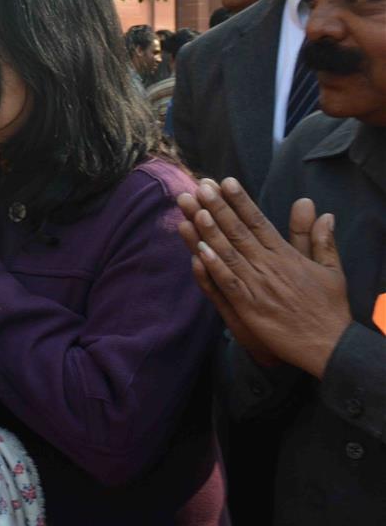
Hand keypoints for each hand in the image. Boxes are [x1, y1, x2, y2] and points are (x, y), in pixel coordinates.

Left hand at [177, 178, 350, 377]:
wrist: (330, 344)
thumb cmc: (329, 307)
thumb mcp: (330, 269)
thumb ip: (320, 241)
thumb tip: (324, 214)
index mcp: (286, 255)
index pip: (258, 221)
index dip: (240, 201)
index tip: (224, 181)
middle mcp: (270, 266)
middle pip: (238, 232)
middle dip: (217, 208)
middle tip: (198, 187)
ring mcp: (258, 286)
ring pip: (229, 254)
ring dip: (209, 232)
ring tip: (194, 209)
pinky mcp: (250, 308)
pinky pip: (229, 284)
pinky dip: (214, 268)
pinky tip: (199, 252)